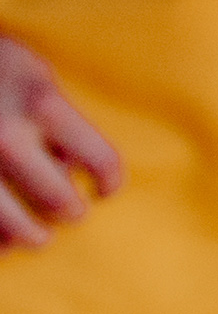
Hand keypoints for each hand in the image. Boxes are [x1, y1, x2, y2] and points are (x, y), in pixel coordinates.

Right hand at [0, 33, 120, 247]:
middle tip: (70, 212)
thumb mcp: (34, 75)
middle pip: (60, 201)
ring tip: (37, 237)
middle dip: (71, 211)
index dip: (110, 182)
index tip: (106, 190)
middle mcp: (9, 138)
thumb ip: (58, 118)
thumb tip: (74, 168)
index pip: (101, 160)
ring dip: (31, 236)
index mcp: (43, 106)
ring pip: (15, 227)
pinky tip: (2, 239)